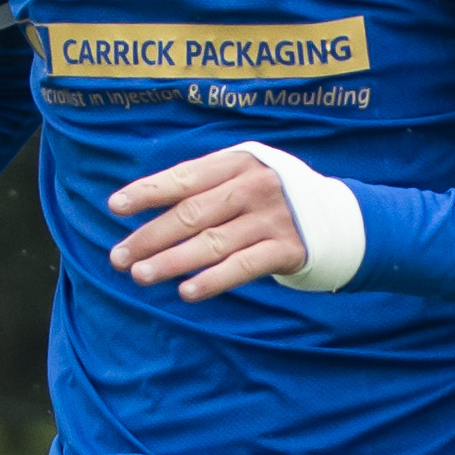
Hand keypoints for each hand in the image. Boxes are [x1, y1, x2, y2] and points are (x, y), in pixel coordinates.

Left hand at [104, 148, 306, 300]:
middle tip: (119, 257)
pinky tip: (186, 292)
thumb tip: (142, 204)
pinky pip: (243, 267)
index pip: (185, 177)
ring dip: (172, 262)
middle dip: (151, 236)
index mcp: (239, 161)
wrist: (339, 218)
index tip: (115, 207)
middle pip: (192, 213)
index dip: (149, 191)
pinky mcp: (287, 250)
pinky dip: (213, 280)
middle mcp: (255, 186)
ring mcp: (272, 218)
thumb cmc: (271, 197)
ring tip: (140, 275)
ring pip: (212, 243)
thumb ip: (205, 184)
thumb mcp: (245, 174)